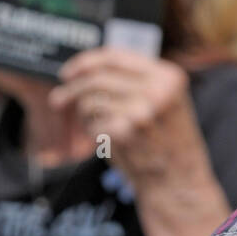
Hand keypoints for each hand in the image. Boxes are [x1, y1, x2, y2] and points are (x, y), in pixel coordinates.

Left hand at [50, 47, 211, 191]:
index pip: (115, 57)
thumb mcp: (165, 99)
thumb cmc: (166, 139)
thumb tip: (85, 68)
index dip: (85, 62)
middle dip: (72, 89)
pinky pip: (91, 125)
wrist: (179, 179)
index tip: (68, 73)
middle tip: (58, 100)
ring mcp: (141, 111)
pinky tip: (108, 140)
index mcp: (168, 75)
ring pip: (90, 101)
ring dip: (86, 114)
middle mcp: (157, 89)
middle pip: (97, 77)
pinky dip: (93, 132)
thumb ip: (135, 80)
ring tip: (100, 125)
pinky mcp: (125, 132)